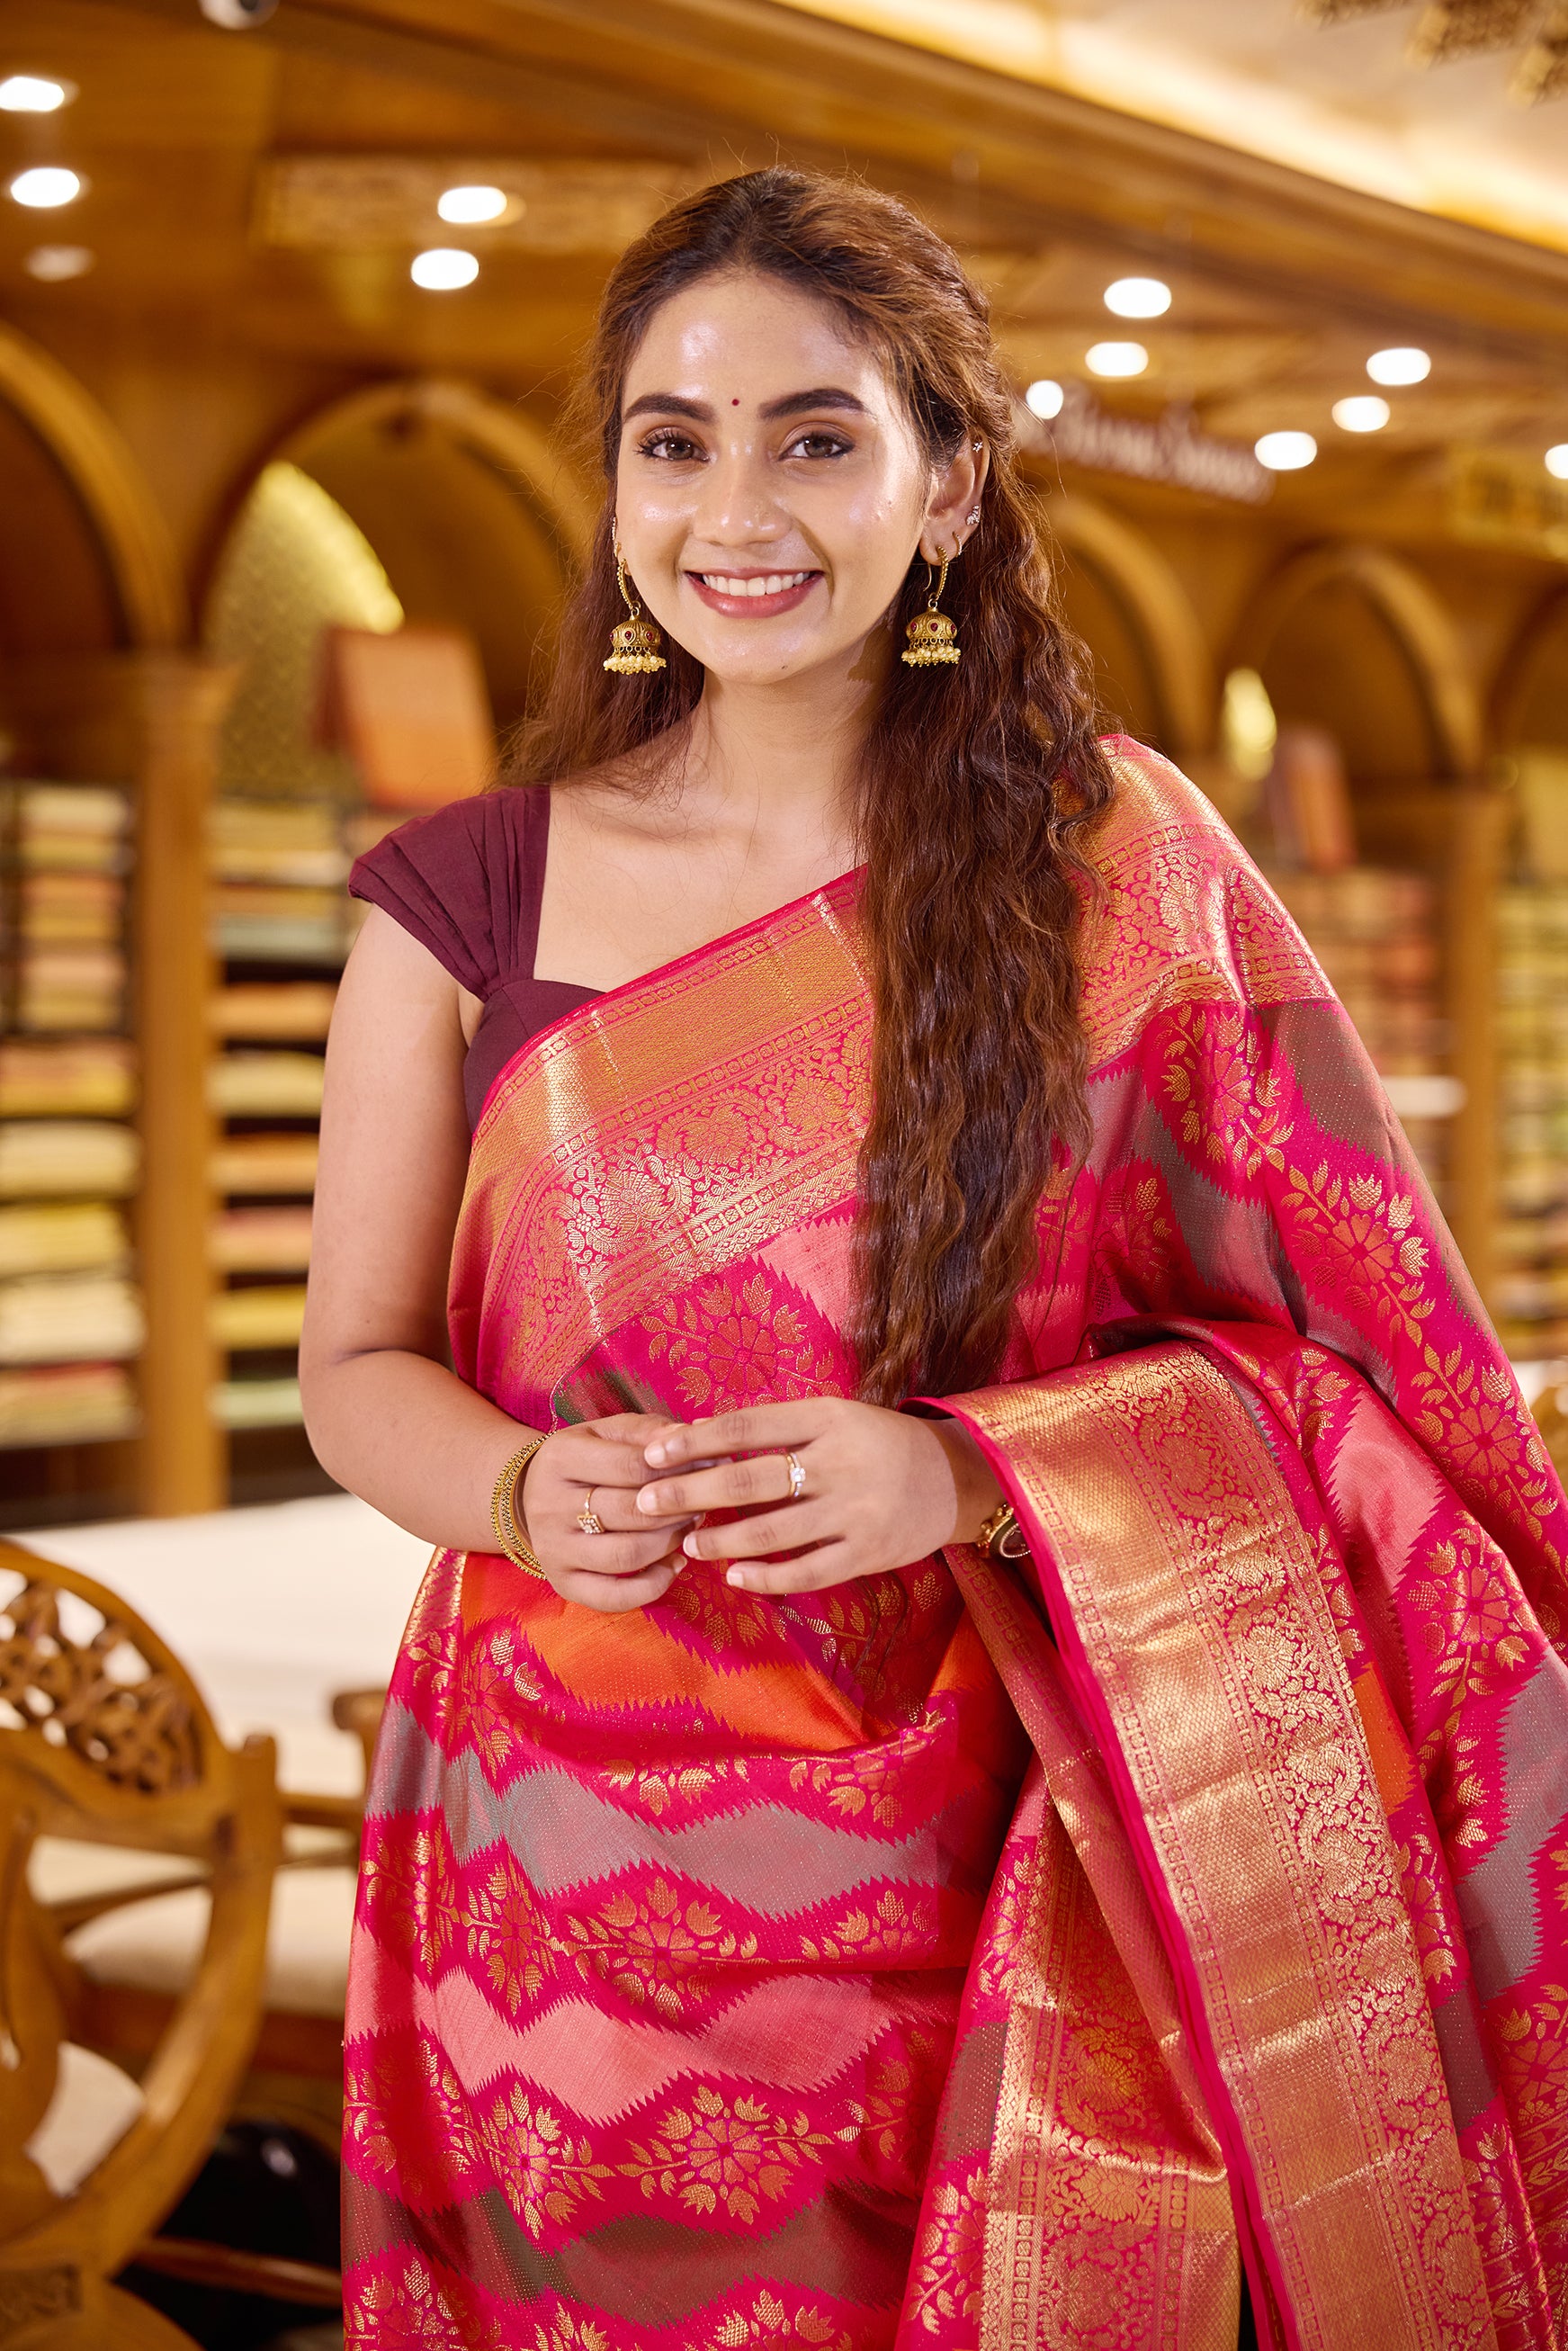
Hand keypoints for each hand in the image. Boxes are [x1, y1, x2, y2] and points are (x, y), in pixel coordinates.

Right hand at [518, 1412, 695, 1612]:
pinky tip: (675, 1564)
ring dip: (671, 1542)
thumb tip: (692, 1439)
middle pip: (630, 1512)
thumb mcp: (608, 1432)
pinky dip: (653, 1586)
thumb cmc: (585, 1458)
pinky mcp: (562, 1583)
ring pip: (626, 1555)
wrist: (530, 1494)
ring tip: (690, 1527)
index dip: (676, 1469)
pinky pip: (613, 1597)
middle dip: (678, 1508)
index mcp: (560, 1457)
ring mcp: (553, 1549)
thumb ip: (649, 1431)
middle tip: (702, 1500)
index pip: (630, 1466)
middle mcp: (550, 1505)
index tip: (704, 1468)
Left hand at [635, 1399, 1002, 1594]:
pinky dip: (765, 1577)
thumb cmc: (877, 1442)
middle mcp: (839, 1463)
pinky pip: (806, 1572)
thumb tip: (699, 1436)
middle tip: (645, 1503)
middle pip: (749, 1481)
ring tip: (687, 1543)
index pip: (746, 1428)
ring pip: (770, 1532)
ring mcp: (854, 1512)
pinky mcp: (867, 1553)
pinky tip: (734, 1576)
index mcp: (827, 1419)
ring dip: (719, 1540)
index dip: (694, 1442)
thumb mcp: (834, 1417)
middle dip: (689, 1494)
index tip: (651, 1455)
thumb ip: (776, 1428)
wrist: (954, 1477)